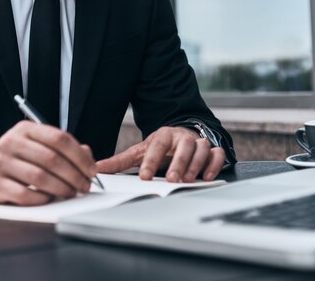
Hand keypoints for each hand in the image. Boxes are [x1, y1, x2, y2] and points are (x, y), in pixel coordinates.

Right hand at [0, 121, 96, 204]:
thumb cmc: (17, 159)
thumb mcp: (37, 146)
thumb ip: (63, 149)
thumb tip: (88, 157)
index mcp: (26, 129)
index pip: (59, 138)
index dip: (80, 156)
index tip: (92, 170)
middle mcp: (12, 142)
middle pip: (51, 159)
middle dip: (74, 175)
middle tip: (85, 186)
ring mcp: (1, 162)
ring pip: (39, 177)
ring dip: (61, 188)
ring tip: (71, 193)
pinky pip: (24, 194)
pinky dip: (42, 198)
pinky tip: (50, 199)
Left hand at [96, 126, 225, 181]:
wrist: (181, 135)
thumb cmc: (160, 147)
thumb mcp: (140, 151)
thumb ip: (120, 161)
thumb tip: (97, 168)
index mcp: (164, 135)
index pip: (158, 145)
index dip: (151, 160)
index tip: (144, 176)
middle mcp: (182, 137)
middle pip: (184, 145)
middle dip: (178, 162)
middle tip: (171, 179)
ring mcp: (198, 142)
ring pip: (201, 149)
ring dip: (196, 164)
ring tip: (188, 179)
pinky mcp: (212, 150)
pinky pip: (217, 154)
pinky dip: (214, 164)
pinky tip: (207, 176)